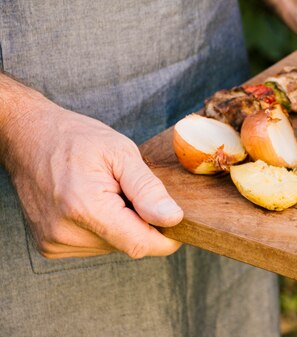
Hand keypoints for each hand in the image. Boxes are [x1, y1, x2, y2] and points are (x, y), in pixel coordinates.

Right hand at [4, 100, 182, 258]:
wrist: (29, 137)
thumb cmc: (76, 139)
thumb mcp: (121, 153)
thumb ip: (148, 189)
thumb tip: (173, 218)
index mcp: (85, 208)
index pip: (140, 244)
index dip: (166, 239)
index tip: (178, 223)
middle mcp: (65, 233)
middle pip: (128, 244)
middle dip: (140, 222)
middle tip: (128, 190)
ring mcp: (54, 243)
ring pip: (112, 246)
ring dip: (120, 225)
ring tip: (106, 193)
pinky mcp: (49, 246)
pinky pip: (93, 245)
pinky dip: (102, 228)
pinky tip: (91, 203)